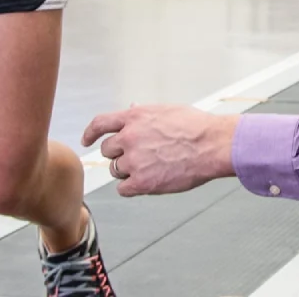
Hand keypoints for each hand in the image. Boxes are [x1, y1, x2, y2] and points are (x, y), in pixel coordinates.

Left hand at [82, 105, 238, 197]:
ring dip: (127, 171)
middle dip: (118, 154)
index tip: (86, 141)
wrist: (212, 145)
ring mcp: (135, 160)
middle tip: (137, 157)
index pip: (100, 124)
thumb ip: (143, 114)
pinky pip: (123, 189)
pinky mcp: (143, 182)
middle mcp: (129, 137)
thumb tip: (130, 109)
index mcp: (134, 117)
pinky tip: (146, 182)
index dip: (90, 133)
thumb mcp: (166, 111)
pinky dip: (131, 187)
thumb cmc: (195, 127)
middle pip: (107, 150)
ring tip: (150, 167)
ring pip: (116, 170)